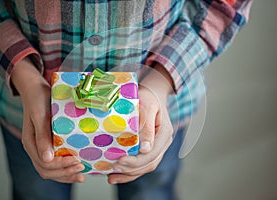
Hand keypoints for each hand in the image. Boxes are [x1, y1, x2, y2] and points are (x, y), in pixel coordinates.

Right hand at [11, 57, 84, 182]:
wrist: (36, 89)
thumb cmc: (38, 99)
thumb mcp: (41, 115)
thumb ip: (42, 136)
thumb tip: (47, 159)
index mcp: (30, 143)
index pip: (45, 164)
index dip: (62, 166)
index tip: (77, 160)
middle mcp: (35, 148)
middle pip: (47, 171)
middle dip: (65, 173)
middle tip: (82, 168)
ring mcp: (41, 147)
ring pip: (51, 169)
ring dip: (66, 174)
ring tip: (81, 174)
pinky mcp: (48, 143)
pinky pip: (55, 161)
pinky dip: (65, 167)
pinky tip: (77, 167)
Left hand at [107, 65, 173, 183]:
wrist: (152, 92)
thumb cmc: (148, 96)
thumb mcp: (148, 107)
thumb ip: (147, 127)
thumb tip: (144, 150)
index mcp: (165, 133)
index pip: (152, 154)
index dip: (136, 161)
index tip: (119, 162)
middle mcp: (164, 143)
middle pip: (149, 163)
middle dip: (130, 170)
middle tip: (112, 170)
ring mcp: (158, 146)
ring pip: (146, 166)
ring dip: (129, 174)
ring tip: (111, 177)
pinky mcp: (150, 147)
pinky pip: (142, 163)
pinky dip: (130, 170)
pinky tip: (117, 174)